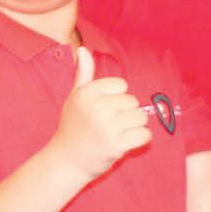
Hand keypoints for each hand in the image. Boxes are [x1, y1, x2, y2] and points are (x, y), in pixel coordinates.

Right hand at [51, 47, 152, 182]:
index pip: (122, 85)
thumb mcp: (74, 98)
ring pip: (141, 118)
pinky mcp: (116, 145)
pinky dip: (140, 140)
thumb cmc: (73, 127)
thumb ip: (83, 74)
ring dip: (133, 128)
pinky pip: (144, 135)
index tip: (102, 111)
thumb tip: (82, 49)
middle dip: (126, 115)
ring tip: (115, 135)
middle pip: (133, 102)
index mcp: (87, 93)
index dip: (116, 99)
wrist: (65, 162)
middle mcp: (97, 107)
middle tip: (107, 127)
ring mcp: (106, 127)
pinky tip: (125, 144)